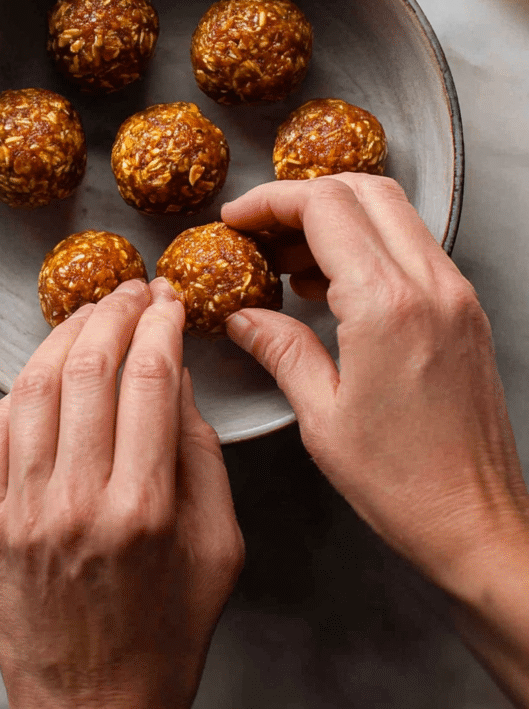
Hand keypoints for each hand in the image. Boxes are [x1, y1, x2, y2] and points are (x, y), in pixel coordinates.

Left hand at [0, 277, 243, 708]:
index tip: (170, 300)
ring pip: (34, 386)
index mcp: (144, 507)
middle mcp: (76, 502)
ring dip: (63, 335)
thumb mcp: (218, 547)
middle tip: (130, 291)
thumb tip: (175, 374)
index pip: (150, 376)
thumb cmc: (167, 631)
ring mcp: (21, 512)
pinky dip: (17, 389)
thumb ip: (200, 454)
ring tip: (89, 315)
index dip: (160, 322)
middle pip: (89, 366)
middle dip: (114, 311)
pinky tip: (43, 375)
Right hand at [222, 175, 528, 705]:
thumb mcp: (321, 418)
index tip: (235, 220)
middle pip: (361, 189)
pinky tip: (334, 286)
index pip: (324, 206)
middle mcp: (430, 284)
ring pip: (392, 210)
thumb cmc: (405, 485)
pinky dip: (369, 244)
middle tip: (260, 230)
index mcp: (388, 305)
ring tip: (289, 261)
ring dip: (337, 217)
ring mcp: (455, 294)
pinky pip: (412, 246)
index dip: (270, 200)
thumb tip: (243, 317)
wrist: (479, 526)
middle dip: (302, 196)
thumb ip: (280, 350)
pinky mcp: (466, 310)